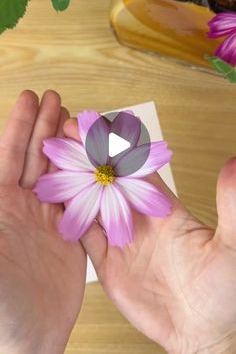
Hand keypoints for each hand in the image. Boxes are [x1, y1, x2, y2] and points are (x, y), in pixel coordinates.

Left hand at [0, 91, 85, 353]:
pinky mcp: (69, 235)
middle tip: (55, 98)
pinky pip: (79, 197)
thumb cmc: (2, 307)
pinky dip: (86, 177)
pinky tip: (93, 161)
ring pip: (59, 172)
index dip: (18, 125)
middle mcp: (22, 208)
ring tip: (75, 120)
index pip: (7, 155)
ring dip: (66, 146)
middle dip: (44, 125)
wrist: (28, 340)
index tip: (28, 97)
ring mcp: (47, 220)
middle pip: (34, 157)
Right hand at [65, 119, 235, 353]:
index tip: (98, 124)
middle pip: (106, 179)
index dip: (116, 146)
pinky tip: (53, 203)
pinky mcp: (107, 263)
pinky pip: (83, 236)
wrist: (201, 333)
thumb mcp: (231, 246)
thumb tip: (233, 164)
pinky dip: (69, 219)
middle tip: (65, 132)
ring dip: (71, 182)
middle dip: (86, 155)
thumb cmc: (224, 292)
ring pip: (90, 202)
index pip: (135, 167)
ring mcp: (120, 239)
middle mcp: (138, 217)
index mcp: (163, 206)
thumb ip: (229, 205)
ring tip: (51, 160)